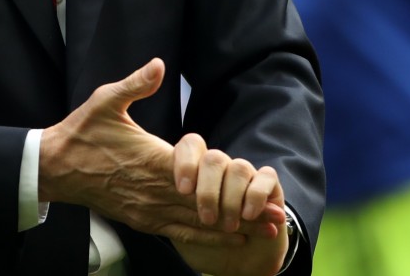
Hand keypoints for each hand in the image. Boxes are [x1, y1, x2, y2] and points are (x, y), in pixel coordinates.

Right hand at [38, 59, 245, 247]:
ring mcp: (146, 209)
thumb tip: (159, 64)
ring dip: (231, 230)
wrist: (53, 166)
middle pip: (207, 206)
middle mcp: (153, 190)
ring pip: (195, 224)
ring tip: (264, 235)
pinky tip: (226, 242)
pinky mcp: (140, 219)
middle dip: (245, 213)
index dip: (234, 186)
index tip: (262, 188)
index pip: (201, 177)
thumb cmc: (81, 131)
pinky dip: (203, 239)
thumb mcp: (105, 100)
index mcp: (152, 160)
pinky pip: (176, 233)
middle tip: (279, 218)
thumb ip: (135, 84)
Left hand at [171, 134, 288, 275]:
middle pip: (214, 158)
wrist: (238, 266)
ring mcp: (245, 176)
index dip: (186, 161)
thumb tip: (140, 193)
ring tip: (229, 225)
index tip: (183, 189)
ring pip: (239, 167)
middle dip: (209, 191)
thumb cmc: (203, 247)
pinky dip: (256, 196)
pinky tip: (249, 215)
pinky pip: (267, 177)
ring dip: (232, 200)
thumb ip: (161, 206)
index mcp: (197, 173)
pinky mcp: (269, 187)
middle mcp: (222, 170)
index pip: (191, 146)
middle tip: (207, 219)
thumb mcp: (175, 229)